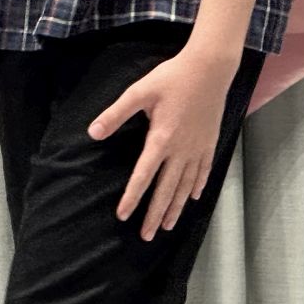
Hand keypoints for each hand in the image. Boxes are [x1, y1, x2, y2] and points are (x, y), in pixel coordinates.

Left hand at [88, 45, 238, 240]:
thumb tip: (93, 132)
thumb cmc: (172, 77)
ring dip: (176, 207)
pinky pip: (203, 171)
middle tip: (147, 236)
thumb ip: (116, 114)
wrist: (210, 68)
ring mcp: (198, 147)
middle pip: (167, 189)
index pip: (144, 176)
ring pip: (186, 186)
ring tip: (168, 226)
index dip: (133, 197)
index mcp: (161, 139)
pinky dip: (197, 187)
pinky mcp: (209, 142)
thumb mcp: (139, 92)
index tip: (123, 216)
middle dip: (156, 214)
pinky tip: (193, 198)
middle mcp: (181, 149)